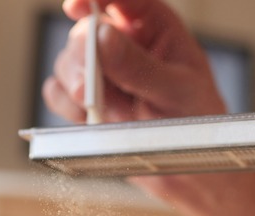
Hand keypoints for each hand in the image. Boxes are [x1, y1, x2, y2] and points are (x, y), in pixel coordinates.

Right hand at [43, 0, 225, 122]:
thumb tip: (102, 36)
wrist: (189, 161)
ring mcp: (102, 71)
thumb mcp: (177, 89)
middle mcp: (123, 42)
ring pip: (67, 61)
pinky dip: (64, 103)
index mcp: (152, 24)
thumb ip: (140, 65)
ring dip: (72, 81)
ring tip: (91, 106)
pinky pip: (58, 91)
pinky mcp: (87, 99)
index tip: (76, 6)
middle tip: (86, 87)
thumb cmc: (196, 119)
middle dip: (81, 56)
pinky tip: (85, 117)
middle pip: (85, 31)